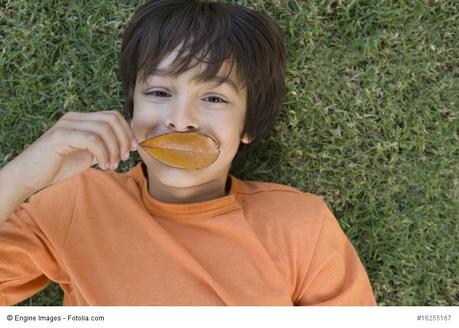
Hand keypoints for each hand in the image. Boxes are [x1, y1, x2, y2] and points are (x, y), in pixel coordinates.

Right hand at [3, 110, 137, 194]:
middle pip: (111, 119)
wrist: (29, 176)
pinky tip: (103, 165)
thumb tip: (126, 146)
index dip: (127, 131)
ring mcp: (66, 125)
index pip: (113, 116)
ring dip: (113, 150)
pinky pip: (91, 139)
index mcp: (81, 120)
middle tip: (124, 158)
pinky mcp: (59, 137)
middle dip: (124, 139)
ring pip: (103, 129)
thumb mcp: (87, 155)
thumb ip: (103, 147)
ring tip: (111, 166)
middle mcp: (74, 118)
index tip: (133, 149)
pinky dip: (103, 153)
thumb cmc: (57, 166)